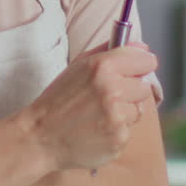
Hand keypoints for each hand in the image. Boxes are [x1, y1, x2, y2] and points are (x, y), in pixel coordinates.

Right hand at [16, 43, 156, 170]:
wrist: (40, 137)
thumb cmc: (58, 99)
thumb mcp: (78, 66)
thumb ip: (111, 51)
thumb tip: (143, 47)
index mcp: (103, 66)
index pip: (145, 60)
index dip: (139, 66)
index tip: (133, 71)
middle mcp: (112, 89)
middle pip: (144, 86)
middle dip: (130, 91)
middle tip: (106, 97)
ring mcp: (117, 116)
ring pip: (139, 109)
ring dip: (124, 112)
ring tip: (98, 115)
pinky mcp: (119, 138)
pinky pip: (129, 130)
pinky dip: (116, 130)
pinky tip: (97, 130)